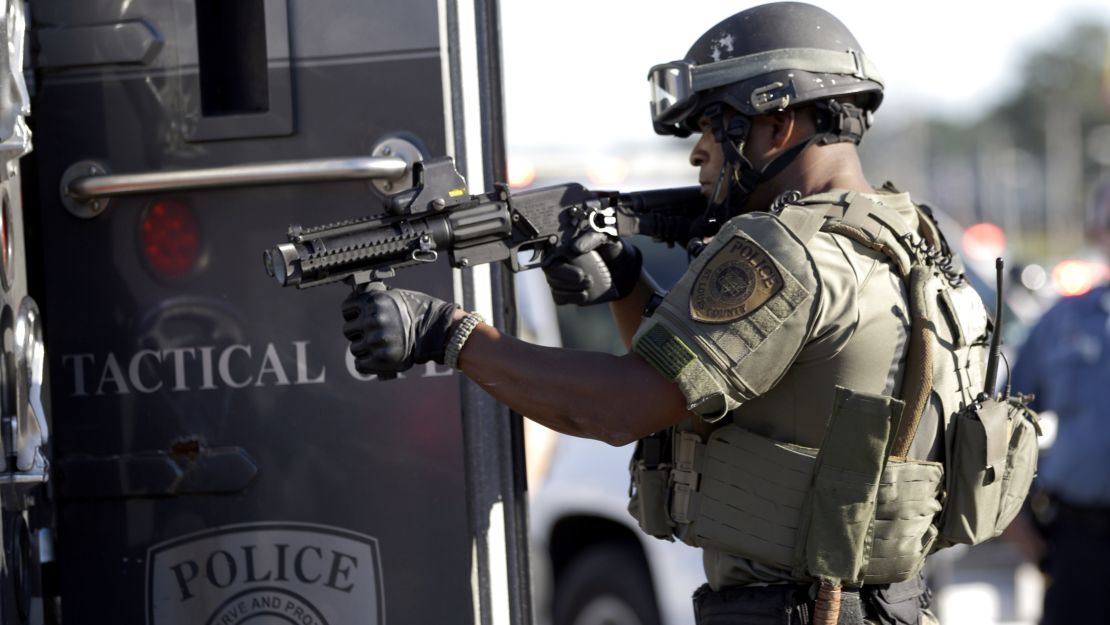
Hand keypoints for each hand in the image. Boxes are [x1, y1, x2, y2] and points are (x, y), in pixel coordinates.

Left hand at [341, 285, 458, 373]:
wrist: (436, 330)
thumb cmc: (417, 312)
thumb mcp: (394, 297)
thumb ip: (373, 301)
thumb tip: (355, 306)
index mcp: (373, 301)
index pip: (346, 310)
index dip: (354, 315)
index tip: (361, 318)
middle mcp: (372, 320)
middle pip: (348, 330)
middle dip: (358, 333)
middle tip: (373, 334)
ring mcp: (375, 340)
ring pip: (354, 348)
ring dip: (364, 349)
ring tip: (379, 347)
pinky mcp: (380, 358)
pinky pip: (360, 364)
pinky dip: (367, 364)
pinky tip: (375, 359)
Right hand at [542, 231, 641, 304]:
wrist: (619, 267)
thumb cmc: (608, 248)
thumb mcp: (604, 238)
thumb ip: (591, 238)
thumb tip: (575, 248)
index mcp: (561, 245)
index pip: (550, 255)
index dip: (562, 266)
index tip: (579, 273)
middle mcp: (556, 262)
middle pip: (551, 272)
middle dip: (567, 277)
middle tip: (587, 279)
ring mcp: (559, 278)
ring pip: (555, 286)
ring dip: (570, 289)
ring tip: (589, 285)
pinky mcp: (564, 292)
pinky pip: (560, 298)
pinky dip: (571, 297)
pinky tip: (584, 296)